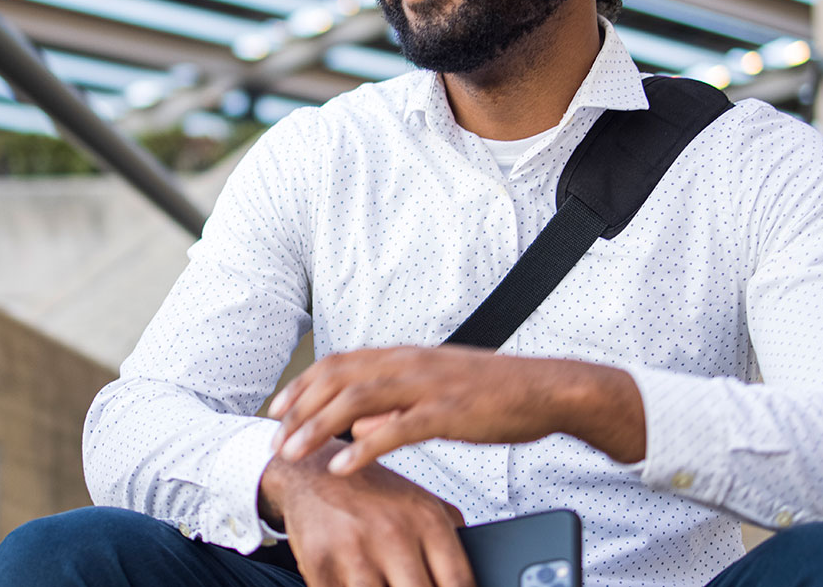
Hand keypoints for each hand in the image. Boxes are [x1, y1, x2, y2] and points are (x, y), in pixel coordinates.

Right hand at [261, 438, 473, 586]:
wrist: (311, 472)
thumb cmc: (371, 493)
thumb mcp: (419, 502)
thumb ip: (451, 535)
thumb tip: (473, 575)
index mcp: (427, 520)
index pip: (459, 582)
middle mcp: (394, 533)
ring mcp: (356, 550)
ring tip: (385, 584)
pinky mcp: (320, 563)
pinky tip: (358, 582)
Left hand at [267, 346, 644, 474]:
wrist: (550, 389)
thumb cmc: (496, 394)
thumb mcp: (439, 392)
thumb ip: (398, 405)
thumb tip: (361, 426)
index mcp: (406, 356)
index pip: (340, 363)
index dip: (304, 385)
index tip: (278, 410)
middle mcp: (411, 363)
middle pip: (337, 378)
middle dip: (299, 409)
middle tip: (272, 439)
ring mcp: (429, 385)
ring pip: (357, 401)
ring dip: (317, 427)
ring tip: (292, 453)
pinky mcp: (449, 411)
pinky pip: (397, 429)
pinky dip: (364, 447)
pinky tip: (343, 466)